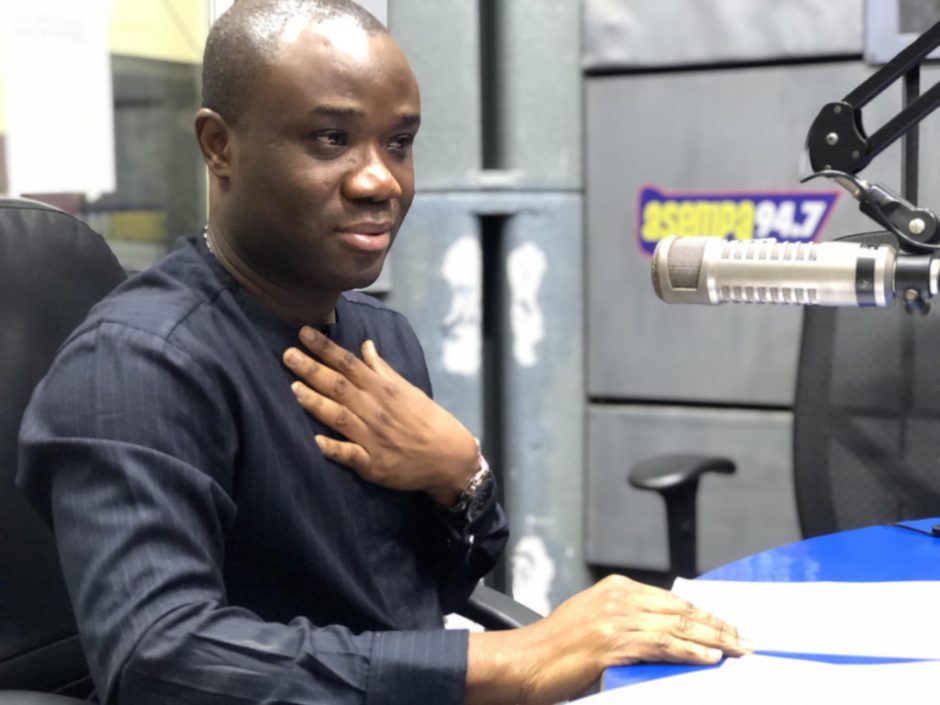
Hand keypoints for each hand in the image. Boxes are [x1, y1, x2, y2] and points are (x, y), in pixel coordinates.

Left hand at [283, 326, 478, 505]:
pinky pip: (350, 455)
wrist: (448, 456)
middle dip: (312, 370)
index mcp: (383, 389)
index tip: (304, 333)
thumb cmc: (426, 419)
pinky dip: (334, 448)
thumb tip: (365, 345)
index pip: (349, 363)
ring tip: (294, 389)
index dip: (325, 348)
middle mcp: (375, 410)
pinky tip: (315, 441)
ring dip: (317, 403)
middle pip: (339, 386)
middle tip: (287, 354)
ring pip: (340, 417)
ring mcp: (372, 437)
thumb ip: (382, 369)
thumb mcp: (407, 389)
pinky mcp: (372, 464)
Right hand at [467, 575, 751, 704]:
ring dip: (714, 639)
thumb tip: (666, 636)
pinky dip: (690, 651)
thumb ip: (627, 624)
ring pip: (678, 626)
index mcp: (615, 588)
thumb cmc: (554, 650)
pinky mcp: (613, 643)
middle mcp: (618, 597)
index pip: (673, 600)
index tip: (729, 626)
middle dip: (719, 625)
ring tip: (739, 650)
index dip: (705, 614)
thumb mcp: (594, 624)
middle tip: (747, 639)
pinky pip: (662, 646)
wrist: (522, 662)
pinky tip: (710, 657)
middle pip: (682, 609)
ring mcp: (616, 619)